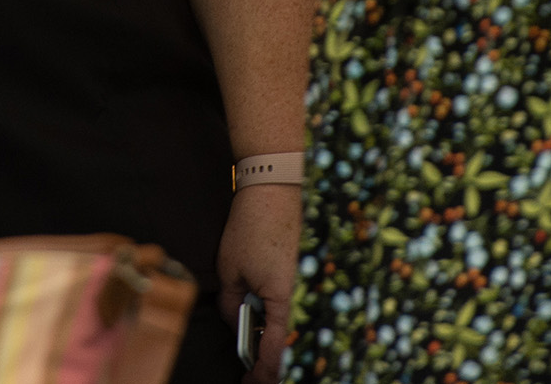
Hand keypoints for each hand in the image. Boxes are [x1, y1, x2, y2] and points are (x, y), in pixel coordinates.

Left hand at [221, 183, 300, 383]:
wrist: (280, 187)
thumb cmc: (253, 225)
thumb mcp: (231, 270)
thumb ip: (234, 306)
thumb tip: (240, 326)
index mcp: (287, 302)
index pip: (276, 356)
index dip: (261, 376)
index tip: (249, 383)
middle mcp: (310, 298)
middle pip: (296, 348)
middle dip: (275, 363)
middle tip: (257, 371)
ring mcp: (319, 286)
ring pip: (305, 330)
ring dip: (285, 339)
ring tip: (264, 340)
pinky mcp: (320, 275)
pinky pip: (309, 308)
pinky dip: (293, 318)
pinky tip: (278, 315)